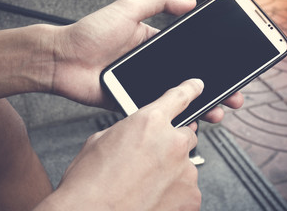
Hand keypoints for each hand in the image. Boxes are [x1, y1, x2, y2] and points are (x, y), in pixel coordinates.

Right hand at [38, 79, 203, 210]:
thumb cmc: (89, 183)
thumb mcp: (100, 141)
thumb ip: (128, 132)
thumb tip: (136, 136)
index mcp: (150, 122)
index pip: (180, 97)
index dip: (190, 89)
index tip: (197, 87)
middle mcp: (172, 143)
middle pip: (185, 136)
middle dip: (171, 144)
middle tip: (150, 160)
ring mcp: (185, 173)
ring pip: (185, 166)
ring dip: (171, 172)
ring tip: (144, 185)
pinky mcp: (191, 198)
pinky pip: (187, 190)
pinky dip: (174, 194)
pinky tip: (152, 198)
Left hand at [50, 0, 242, 122]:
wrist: (61, 59)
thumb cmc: (90, 32)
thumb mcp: (127, 8)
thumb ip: (159, 2)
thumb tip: (190, 2)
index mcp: (151, 45)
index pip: (187, 54)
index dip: (209, 63)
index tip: (230, 69)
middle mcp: (149, 67)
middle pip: (186, 79)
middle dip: (212, 89)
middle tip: (233, 96)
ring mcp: (141, 86)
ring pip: (174, 99)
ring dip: (197, 106)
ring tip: (217, 112)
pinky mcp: (129, 103)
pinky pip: (154, 112)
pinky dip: (171, 118)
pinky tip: (188, 121)